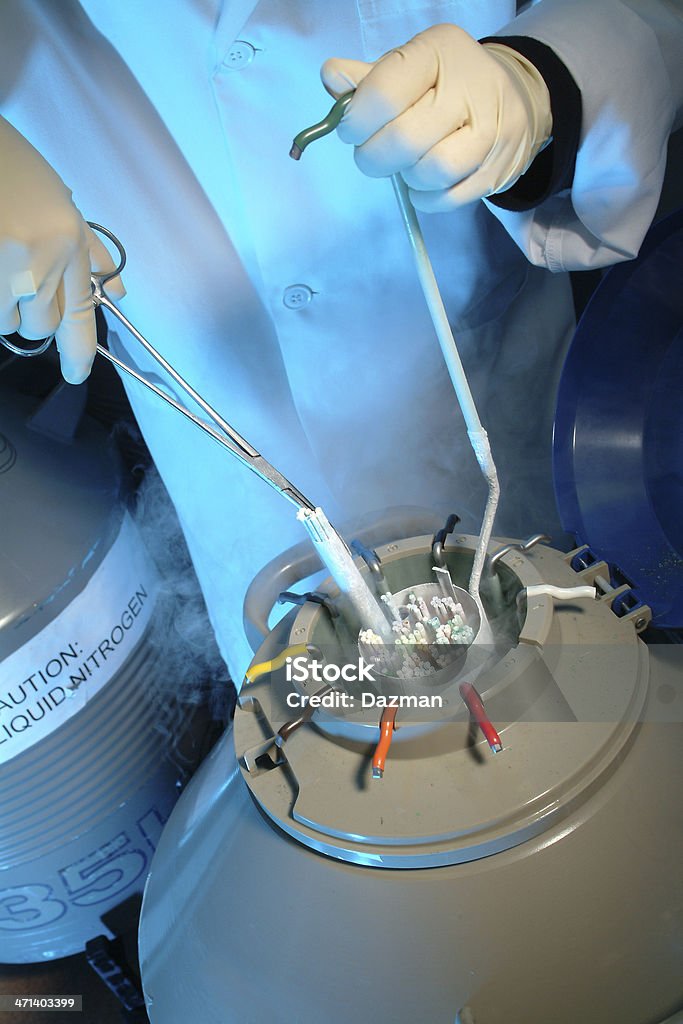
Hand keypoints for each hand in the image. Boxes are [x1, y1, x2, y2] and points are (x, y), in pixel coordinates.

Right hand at [0, 116, 122, 382]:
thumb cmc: (10, 165)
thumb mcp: (60, 202)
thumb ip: (89, 252)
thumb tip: (119, 293)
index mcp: (67, 242)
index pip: (82, 313)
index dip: (79, 351)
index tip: (78, 374)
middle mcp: (39, 260)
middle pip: (39, 327)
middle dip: (28, 315)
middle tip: (17, 278)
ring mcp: (5, 270)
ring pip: (6, 322)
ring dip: (3, 305)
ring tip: (1, 261)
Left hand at [321, 24, 551, 211]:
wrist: (512, 98)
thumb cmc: (444, 84)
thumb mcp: (408, 68)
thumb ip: (367, 78)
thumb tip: (331, 76)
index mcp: (439, 51)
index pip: (383, 95)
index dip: (355, 122)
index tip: (350, 129)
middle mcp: (470, 86)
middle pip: (403, 140)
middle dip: (374, 156)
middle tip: (372, 154)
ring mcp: (490, 131)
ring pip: (431, 172)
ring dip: (406, 178)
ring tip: (405, 165)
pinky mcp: (497, 169)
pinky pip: (447, 198)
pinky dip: (425, 197)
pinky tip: (422, 182)